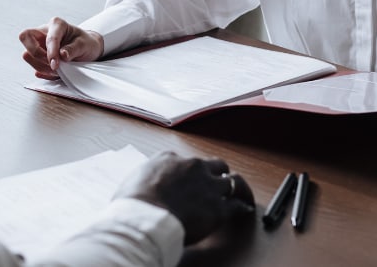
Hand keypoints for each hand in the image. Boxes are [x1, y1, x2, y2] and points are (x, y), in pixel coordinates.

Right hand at [18, 17, 103, 79]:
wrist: (86, 49)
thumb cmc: (85, 43)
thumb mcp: (84, 44)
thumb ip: (73, 49)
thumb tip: (62, 54)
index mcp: (57, 25)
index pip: (48, 37)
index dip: (51, 52)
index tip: (56, 64)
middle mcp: (44, 32)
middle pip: (25, 37)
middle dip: (36, 54)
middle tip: (51, 64)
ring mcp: (39, 44)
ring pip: (27, 54)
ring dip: (40, 65)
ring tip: (57, 70)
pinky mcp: (38, 55)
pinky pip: (33, 64)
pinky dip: (42, 71)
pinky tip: (53, 72)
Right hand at [115, 152, 254, 244]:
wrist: (145, 218)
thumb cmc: (133, 203)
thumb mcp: (132, 181)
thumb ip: (144, 179)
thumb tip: (142, 187)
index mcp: (169, 159)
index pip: (185, 161)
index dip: (188, 171)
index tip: (188, 178)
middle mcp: (192, 166)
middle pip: (213, 164)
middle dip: (216, 172)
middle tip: (215, 181)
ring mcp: (208, 186)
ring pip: (227, 181)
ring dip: (228, 188)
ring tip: (232, 193)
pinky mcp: (218, 207)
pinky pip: (236, 204)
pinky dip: (241, 206)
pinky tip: (243, 208)